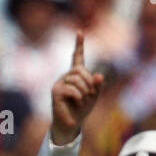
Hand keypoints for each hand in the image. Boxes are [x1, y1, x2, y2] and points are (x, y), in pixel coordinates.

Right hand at [50, 31, 103, 145]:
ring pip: (76, 79)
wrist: (70, 124)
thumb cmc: (81, 109)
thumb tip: (99, 76)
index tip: (80, 32)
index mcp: (76, 75)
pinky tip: (76, 101)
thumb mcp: (93, 96)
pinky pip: (71, 88)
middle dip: (89, 82)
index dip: (79, 45)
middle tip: (90, 94)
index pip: (77, 57)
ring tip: (82, 100)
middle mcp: (66, 76)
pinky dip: (78, 96)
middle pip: (80, 71)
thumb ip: (97, 86)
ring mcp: (60, 83)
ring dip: (84, 91)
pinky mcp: (56, 91)